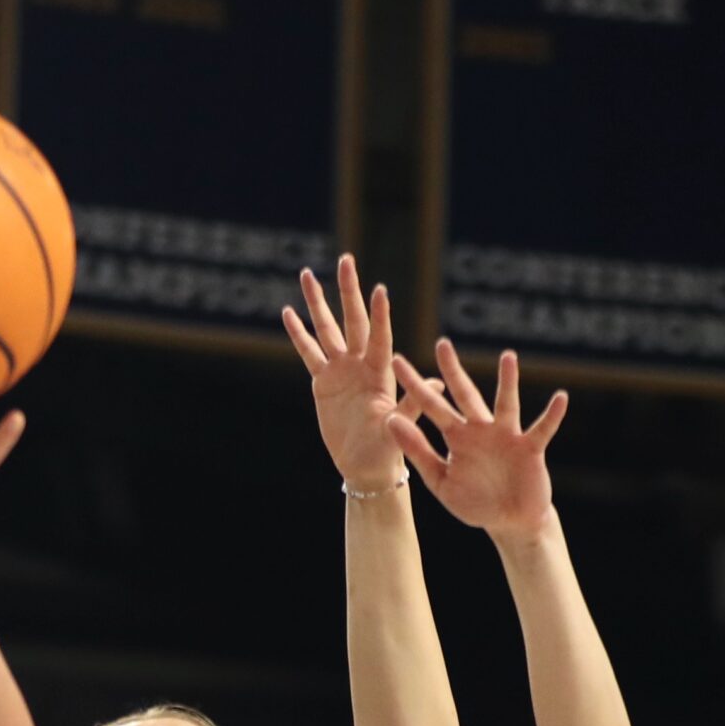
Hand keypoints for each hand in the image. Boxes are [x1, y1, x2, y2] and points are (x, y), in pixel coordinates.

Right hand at [281, 253, 439, 492]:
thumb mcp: (400, 427)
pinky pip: (309, 353)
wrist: (364, 465)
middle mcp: (360, 364)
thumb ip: (412, 403)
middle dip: (348, 291)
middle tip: (345, 260)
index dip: (378, 315)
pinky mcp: (323, 382)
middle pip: (352, 321)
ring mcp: (340, 370)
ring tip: (306, 275)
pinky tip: (289, 312)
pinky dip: (298, 333)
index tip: (379, 289)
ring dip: (317, 303)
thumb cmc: (387, 449)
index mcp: (380, 373)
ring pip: (326, 329)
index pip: (380, 337)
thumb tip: (435, 382)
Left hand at [388, 338, 566, 545]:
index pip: (432, 406)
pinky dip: (552, 415)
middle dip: (453, 371)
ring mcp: (507, 436)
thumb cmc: (476, 502)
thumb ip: (418, 452)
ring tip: (508, 357)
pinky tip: (560, 398)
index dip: (415, 386)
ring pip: (506, 404)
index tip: (396, 362)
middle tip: (441, 344)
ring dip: (508, 381)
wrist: (509, 523)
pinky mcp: (530, 449)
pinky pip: (542, 428)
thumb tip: (390, 421)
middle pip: (465, 394)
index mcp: (458, 437)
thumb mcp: (441, 480)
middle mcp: (481, 430)